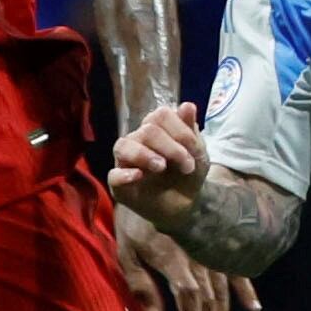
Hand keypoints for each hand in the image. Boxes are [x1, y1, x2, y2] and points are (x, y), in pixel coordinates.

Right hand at [105, 101, 208, 230]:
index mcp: (156, 128)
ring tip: (161, 167)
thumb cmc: (188, 174)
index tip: (195, 151)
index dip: (180, 131)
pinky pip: (113, 175)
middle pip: (146, 130)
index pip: (160, 115)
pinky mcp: (120, 185)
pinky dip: (124, 174)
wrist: (186, 205)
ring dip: (144, 155)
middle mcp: (137, 140)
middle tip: (187, 166)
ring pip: (123, 146)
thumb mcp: (197, 153)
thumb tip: (187, 105)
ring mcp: (126, 162)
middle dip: (171, 148)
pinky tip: (139, 176)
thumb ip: (190, 130)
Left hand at [115, 205, 257, 310]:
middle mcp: (196, 256)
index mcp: (172, 257)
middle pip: (209, 298)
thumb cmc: (134, 219)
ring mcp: (210, 250)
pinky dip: (246, 289)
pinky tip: (252, 307)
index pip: (189, 294)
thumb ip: (140, 283)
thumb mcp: (126, 249)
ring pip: (222, 289)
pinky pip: (235, 269)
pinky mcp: (217, 243)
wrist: (155, 182)